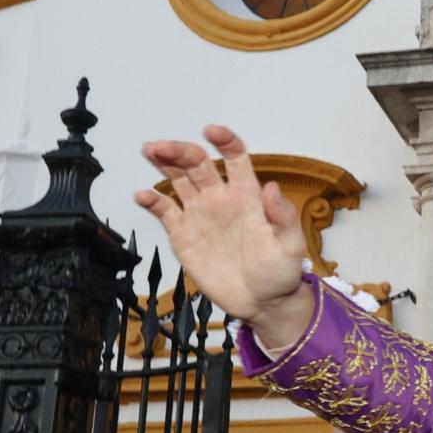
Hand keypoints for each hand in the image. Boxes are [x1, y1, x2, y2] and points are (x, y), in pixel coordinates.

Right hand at [135, 127, 309, 341]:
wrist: (261, 302)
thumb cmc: (280, 271)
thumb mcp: (290, 245)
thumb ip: (282, 217)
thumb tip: (272, 187)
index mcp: (248, 195)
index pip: (235, 158)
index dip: (225, 141)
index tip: (211, 131)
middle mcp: (221, 198)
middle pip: (197, 164)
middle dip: (180, 150)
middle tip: (160, 147)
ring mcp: (200, 214)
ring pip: (178, 180)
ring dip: (163, 164)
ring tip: (149, 152)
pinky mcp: (183, 235)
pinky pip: (165, 211)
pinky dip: (152, 201)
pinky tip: (142, 195)